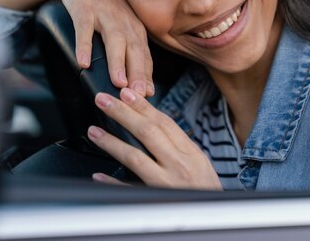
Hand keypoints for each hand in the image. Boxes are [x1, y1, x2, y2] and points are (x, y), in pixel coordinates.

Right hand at [59, 0, 153, 95]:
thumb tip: (138, 86)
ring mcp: (105, 14)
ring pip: (114, 40)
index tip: (148, 97)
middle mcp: (124, 22)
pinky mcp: (84, 9)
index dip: (146, 77)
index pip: (144, 57)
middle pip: (134, 50)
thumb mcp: (122, 27)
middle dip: (137, 73)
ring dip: (117, 62)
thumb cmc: (105, 7)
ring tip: (118, 83)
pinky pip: (84, 29)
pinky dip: (84, 46)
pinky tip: (83, 63)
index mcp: (135, 29)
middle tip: (138, 96)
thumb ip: (130, 53)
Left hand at [87, 88, 221, 189]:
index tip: (126, 93)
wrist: (215, 217)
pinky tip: (98, 175)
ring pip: (135, 157)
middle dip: (123, 113)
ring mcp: (166, 184)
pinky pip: (129, 191)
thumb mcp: (200, 163)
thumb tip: (154, 124)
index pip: (164, 123)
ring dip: (111, 142)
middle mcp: (179, 166)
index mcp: (190, 153)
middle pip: (147, 133)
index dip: (143, 106)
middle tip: (103, 100)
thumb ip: (178, 146)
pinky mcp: (155, 202)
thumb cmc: (206, 191)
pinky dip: (113, 182)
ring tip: (94, 131)